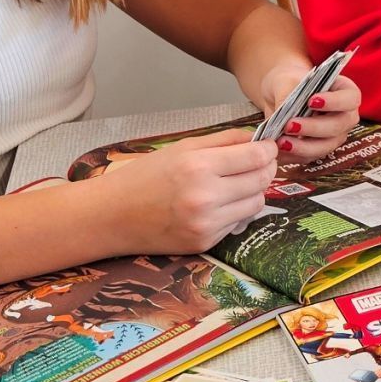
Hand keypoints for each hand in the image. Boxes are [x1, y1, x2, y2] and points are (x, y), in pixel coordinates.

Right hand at [95, 129, 276, 254]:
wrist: (112, 215)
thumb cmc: (145, 177)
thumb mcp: (183, 148)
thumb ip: (224, 141)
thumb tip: (258, 138)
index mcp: (198, 167)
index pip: (256, 157)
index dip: (268, 149)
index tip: (268, 146)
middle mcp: (205, 198)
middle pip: (261, 180)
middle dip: (265, 168)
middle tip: (258, 161)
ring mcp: (206, 224)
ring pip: (256, 203)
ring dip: (253, 191)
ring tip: (236, 182)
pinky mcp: (205, 243)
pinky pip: (237, 222)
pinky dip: (235, 210)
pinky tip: (218, 203)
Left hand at [283, 74, 359, 162]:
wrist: (280, 95)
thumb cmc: (290, 82)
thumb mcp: (286, 81)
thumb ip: (287, 95)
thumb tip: (283, 116)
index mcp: (345, 92)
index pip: (350, 99)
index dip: (335, 102)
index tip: (311, 101)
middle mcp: (344, 116)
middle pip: (338, 126)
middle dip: (313, 128)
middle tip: (290, 125)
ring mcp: (334, 135)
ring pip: (325, 146)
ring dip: (303, 146)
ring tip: (281, 141)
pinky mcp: (318, 149)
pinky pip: (309, 157)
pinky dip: (293, 155)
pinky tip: (278, 150)